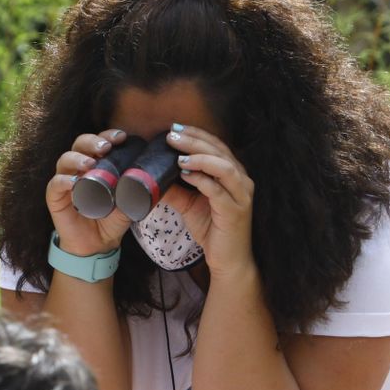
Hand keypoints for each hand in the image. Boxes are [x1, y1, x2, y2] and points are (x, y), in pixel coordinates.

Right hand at [47, 129, 134, 257]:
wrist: (98, 244)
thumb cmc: (111, 218)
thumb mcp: (129, 202)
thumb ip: (138, 190)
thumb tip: (158, 178)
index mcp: (96, 164)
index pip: (99, 142)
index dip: (108, 135)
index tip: (122, 137)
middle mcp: (78, 168)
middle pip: (79, 144)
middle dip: (92, 141)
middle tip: (106, 147)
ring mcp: (65, 181)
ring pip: (65, 160)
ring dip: (77, 158)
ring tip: (90, 163)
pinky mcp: (55, 197)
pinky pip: (55, 184)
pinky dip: (63, 181)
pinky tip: (73, 182)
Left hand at [161, 124, 254, 278]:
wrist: (228, 261)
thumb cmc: (212, 230)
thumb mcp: (189, 205)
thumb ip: (174, 189)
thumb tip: (149, 177)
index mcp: (232, 174)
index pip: (216, 145)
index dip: (196, 134)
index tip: (174, 129)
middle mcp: (241, 180)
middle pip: (219, 150)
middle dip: (194, 140)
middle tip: (171, 135)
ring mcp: (241, 195)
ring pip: (223, 166)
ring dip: (200, 157)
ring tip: (178, 156)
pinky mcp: (236, 210)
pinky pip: (219, 190)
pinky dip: (202, 180)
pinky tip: (185, 175)